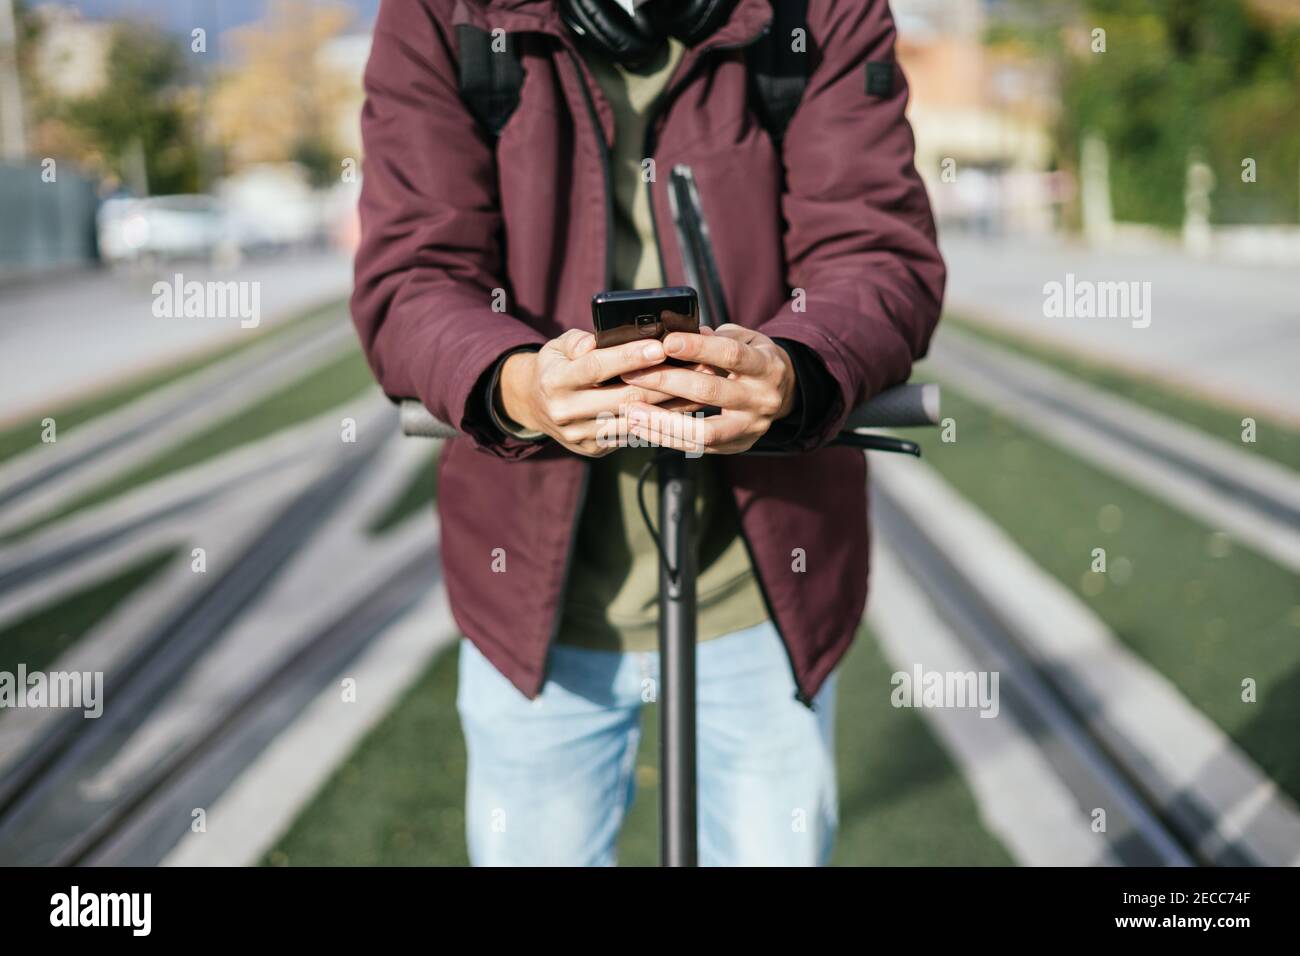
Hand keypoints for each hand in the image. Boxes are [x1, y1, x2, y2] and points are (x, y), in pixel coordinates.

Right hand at [499, 329, 702, 456]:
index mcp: (554, 381)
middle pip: (622, 398)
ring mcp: (579, 435)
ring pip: (634, 419)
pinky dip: (660, 421)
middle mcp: (565, 412)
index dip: (629, 357)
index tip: (660, 346)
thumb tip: (595, 341)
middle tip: (696, 366)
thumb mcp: (558, 346)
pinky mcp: (594, 449)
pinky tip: (684, 407)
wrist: (536, 405)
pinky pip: (632, 434)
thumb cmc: (557, 366)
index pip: (596, 367)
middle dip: (662, 381)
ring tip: (700, 387)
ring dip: (671, 405)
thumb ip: (577, 340)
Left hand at [619, 324, 796, 454]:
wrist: (783, 392)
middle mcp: (762, 399)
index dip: (698, 348)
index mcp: (766, 366)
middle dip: (667, 382)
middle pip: (711, 392)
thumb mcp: (745, 339)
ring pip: (703, 431)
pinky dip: (667, 438)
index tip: (666, 342)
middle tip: (632, 374)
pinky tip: (642, 427)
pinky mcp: (737, 445)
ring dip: (662, 421)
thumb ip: (715, 336)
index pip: (730, 355)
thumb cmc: (754, 359)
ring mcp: (750, 427)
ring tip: (630, 411)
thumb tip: (675, 333)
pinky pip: (697, 447)